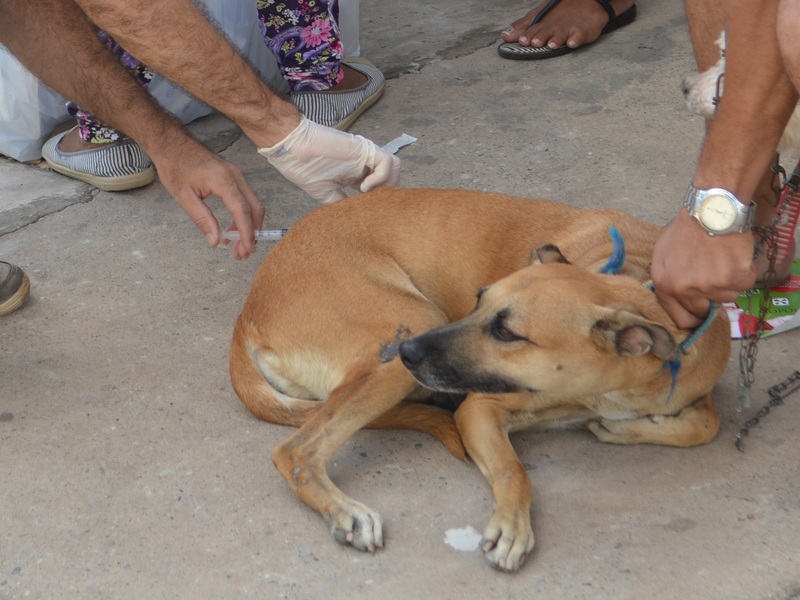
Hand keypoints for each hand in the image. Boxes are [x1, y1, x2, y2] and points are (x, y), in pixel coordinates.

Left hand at [152, 138, 264, 259]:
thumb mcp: (184, 197)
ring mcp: (236, 175)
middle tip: (242, 253)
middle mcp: (235, 176)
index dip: (247, 232)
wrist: (171, 143)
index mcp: (223, 180)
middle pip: (255, 208)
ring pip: (252, 205)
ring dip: (248, 226)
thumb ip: (202, 219)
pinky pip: (245, 199)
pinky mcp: (233, 177)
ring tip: (236, 246)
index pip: (242, 210)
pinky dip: (243, 216)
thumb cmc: (175, 166)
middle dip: (252, 233)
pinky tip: (231, 230)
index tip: (246, 249)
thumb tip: (216, 241)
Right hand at [258, 117, 400, 203]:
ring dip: (387, 184)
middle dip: (387, 193)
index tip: (368, 213)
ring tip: (368, 195)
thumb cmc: (303, 167)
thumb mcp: (325, 192)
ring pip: (394, 167)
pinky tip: (362, 188)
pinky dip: (380, 177)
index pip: (381, 187)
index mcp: (357, 174)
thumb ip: (341, 202)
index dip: (379, 200)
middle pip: (392, 177)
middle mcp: (364, 164)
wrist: (291, 148)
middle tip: (371, 206)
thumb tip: (352, 221)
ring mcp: (366, 155)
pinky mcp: (364, 148)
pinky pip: (386, 162)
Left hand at [652, 209, 755, 328]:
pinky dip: (744, 273)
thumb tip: (677, 299)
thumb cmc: (686, 228)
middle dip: (710, 299)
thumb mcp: (662, 254)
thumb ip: (668, 279)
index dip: (693, 317)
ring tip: (722, 260)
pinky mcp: (734, 278)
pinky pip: (744, 285)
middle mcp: (685, 289)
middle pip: (703, 311)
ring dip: (728, 283)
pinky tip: (735, 256)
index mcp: (664, 285)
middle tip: (714, 280)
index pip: (680, 319)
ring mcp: (710, 285)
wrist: (711, 210)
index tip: (701, 314)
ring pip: (726, 297)